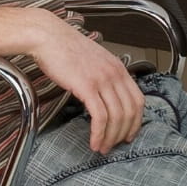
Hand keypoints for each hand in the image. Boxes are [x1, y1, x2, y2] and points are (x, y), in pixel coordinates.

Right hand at [28, 11, 144, 153]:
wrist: (48, 37)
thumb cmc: (65, 49)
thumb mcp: (94, 61)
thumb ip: (104, 77)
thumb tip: (107, 97)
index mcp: (119, 68)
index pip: (138, 100)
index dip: (136, 122)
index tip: (129, 134)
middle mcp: (115, 74)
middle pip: (130, 112)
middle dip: (123, 134)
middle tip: (113, 146)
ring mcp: (102, 80)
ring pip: (116, 117)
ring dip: (110, 137)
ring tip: (101, 148)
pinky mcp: (87, 86)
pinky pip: (100, 116)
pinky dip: (99, 133)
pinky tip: (93, 142)